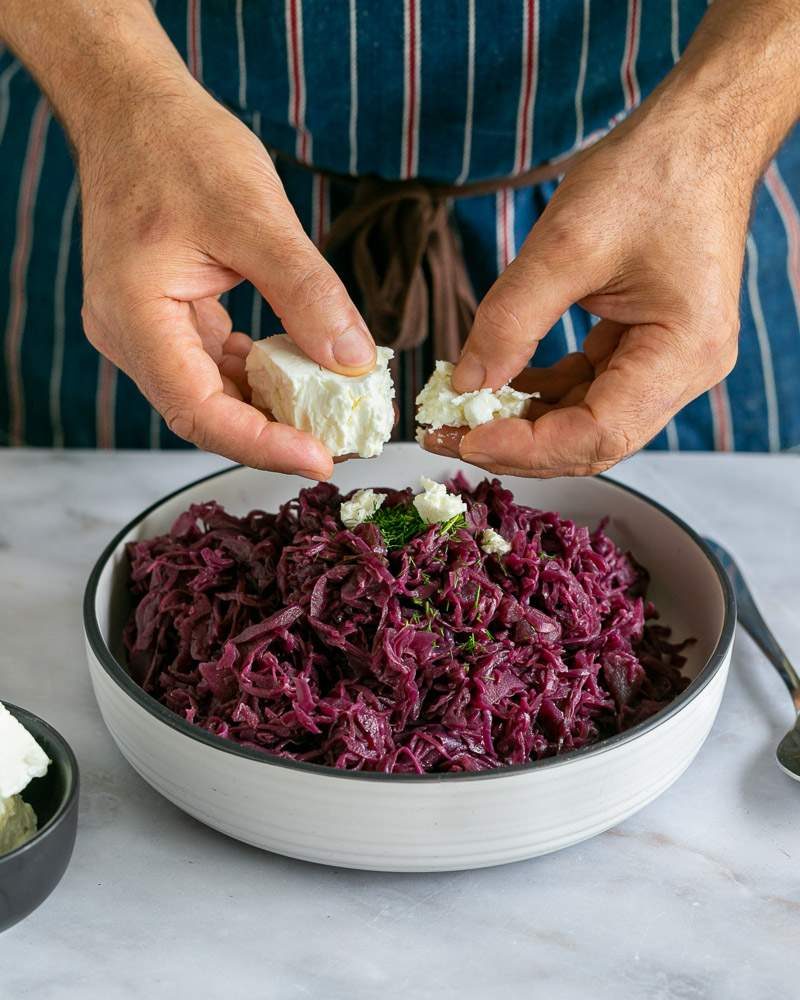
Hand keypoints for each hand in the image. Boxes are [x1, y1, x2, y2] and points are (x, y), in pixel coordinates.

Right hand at [77, 77, 374, 478]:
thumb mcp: (255, 217)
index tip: (320, 458)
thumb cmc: (181, 148)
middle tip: (337, 443)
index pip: (198, 411)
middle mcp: (128, 334)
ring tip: (328, 414)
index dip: (260, 445)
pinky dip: (254, 375)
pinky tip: (297, 373)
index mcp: (135, 316)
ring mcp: (141, 329)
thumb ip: (306, 293)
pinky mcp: (162, 318)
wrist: (134, 108)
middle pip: (202, 412)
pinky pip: (210, 364)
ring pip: (208, 393)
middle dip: (271, 434)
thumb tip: (353, 361)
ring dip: (266, 408)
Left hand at [430, 0, 799, 476]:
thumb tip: (465, 383)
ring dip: (521, 422)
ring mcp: (662, 363)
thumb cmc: (652, 174)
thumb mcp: (568, 242)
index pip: (597, 434)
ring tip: (459, 415)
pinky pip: (584, 388)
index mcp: (682, 355)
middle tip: (446, 436)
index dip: (526, 447)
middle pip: (589, 439)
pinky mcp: (640, 346)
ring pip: (582, 420)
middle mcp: (680, 373)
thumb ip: (511, 319)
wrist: (697, 133)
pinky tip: (497, 381)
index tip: (465, 438)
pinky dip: (538, 390)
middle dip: (515, 444)